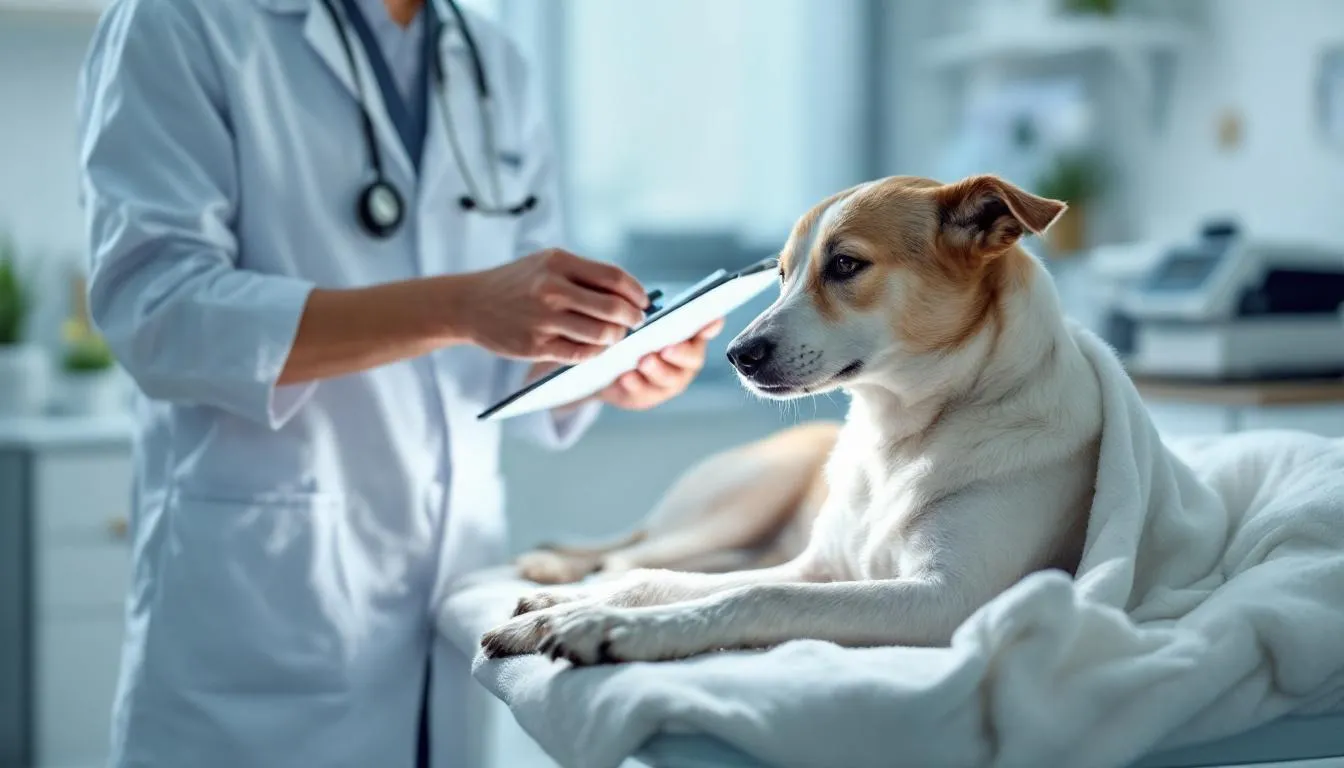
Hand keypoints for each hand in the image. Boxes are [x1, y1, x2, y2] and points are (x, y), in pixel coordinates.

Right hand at [455, 248, 647, 363]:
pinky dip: (595, 353)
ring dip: (616, 338)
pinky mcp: (536, 345)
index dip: (636, 292)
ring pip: (601, 334)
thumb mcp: (546, 264)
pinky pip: (580, 354)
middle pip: (613, 308)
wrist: (469, 304)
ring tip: (616, 336)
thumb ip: (584, 275)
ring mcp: (543, 319)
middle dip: (632, 318)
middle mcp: (551, 288)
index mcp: (558, 262)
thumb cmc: (516, 283)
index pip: (614, 277)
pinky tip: (596, 348)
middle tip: (635, 322)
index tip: (644, 301)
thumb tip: (628, 294)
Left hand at [597, 319, 723, 410]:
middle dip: (680, 353)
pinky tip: (626, 375)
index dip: (711, 326)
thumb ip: (658, 312)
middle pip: (692, 358)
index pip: (707, 328)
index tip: (712, 320)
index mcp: (689, 335)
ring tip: (643, 361)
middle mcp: (685, 361)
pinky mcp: (648, 397)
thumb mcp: (641, 321)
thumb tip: (660, 300)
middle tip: (667, 348)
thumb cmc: (632, 336)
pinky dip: (635, 383)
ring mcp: (668, 382)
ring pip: (669, 378)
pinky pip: (644, 393)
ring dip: (657, 369)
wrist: (607, 365)